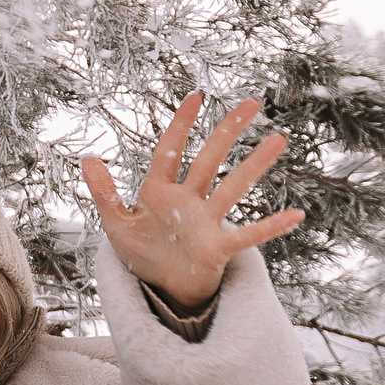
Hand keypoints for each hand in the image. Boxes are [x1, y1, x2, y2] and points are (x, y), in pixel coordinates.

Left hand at [81, 93, 304, 308]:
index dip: (180, 124)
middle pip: (209, 159)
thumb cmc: (141, 253)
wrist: (161, 287)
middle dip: (228, 130)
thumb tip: (88, 159)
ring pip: (234, 187)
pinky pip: (248, 235)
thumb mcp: (116, 225)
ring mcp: (206, 222)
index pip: (170, 150)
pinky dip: (271, 227)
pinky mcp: (218, 248)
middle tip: (252, 103)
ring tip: (278, 139)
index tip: (196, 96)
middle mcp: (188, 200)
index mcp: (159, 191)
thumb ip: (103, 193)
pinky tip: (296, 216)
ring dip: (255, 164)